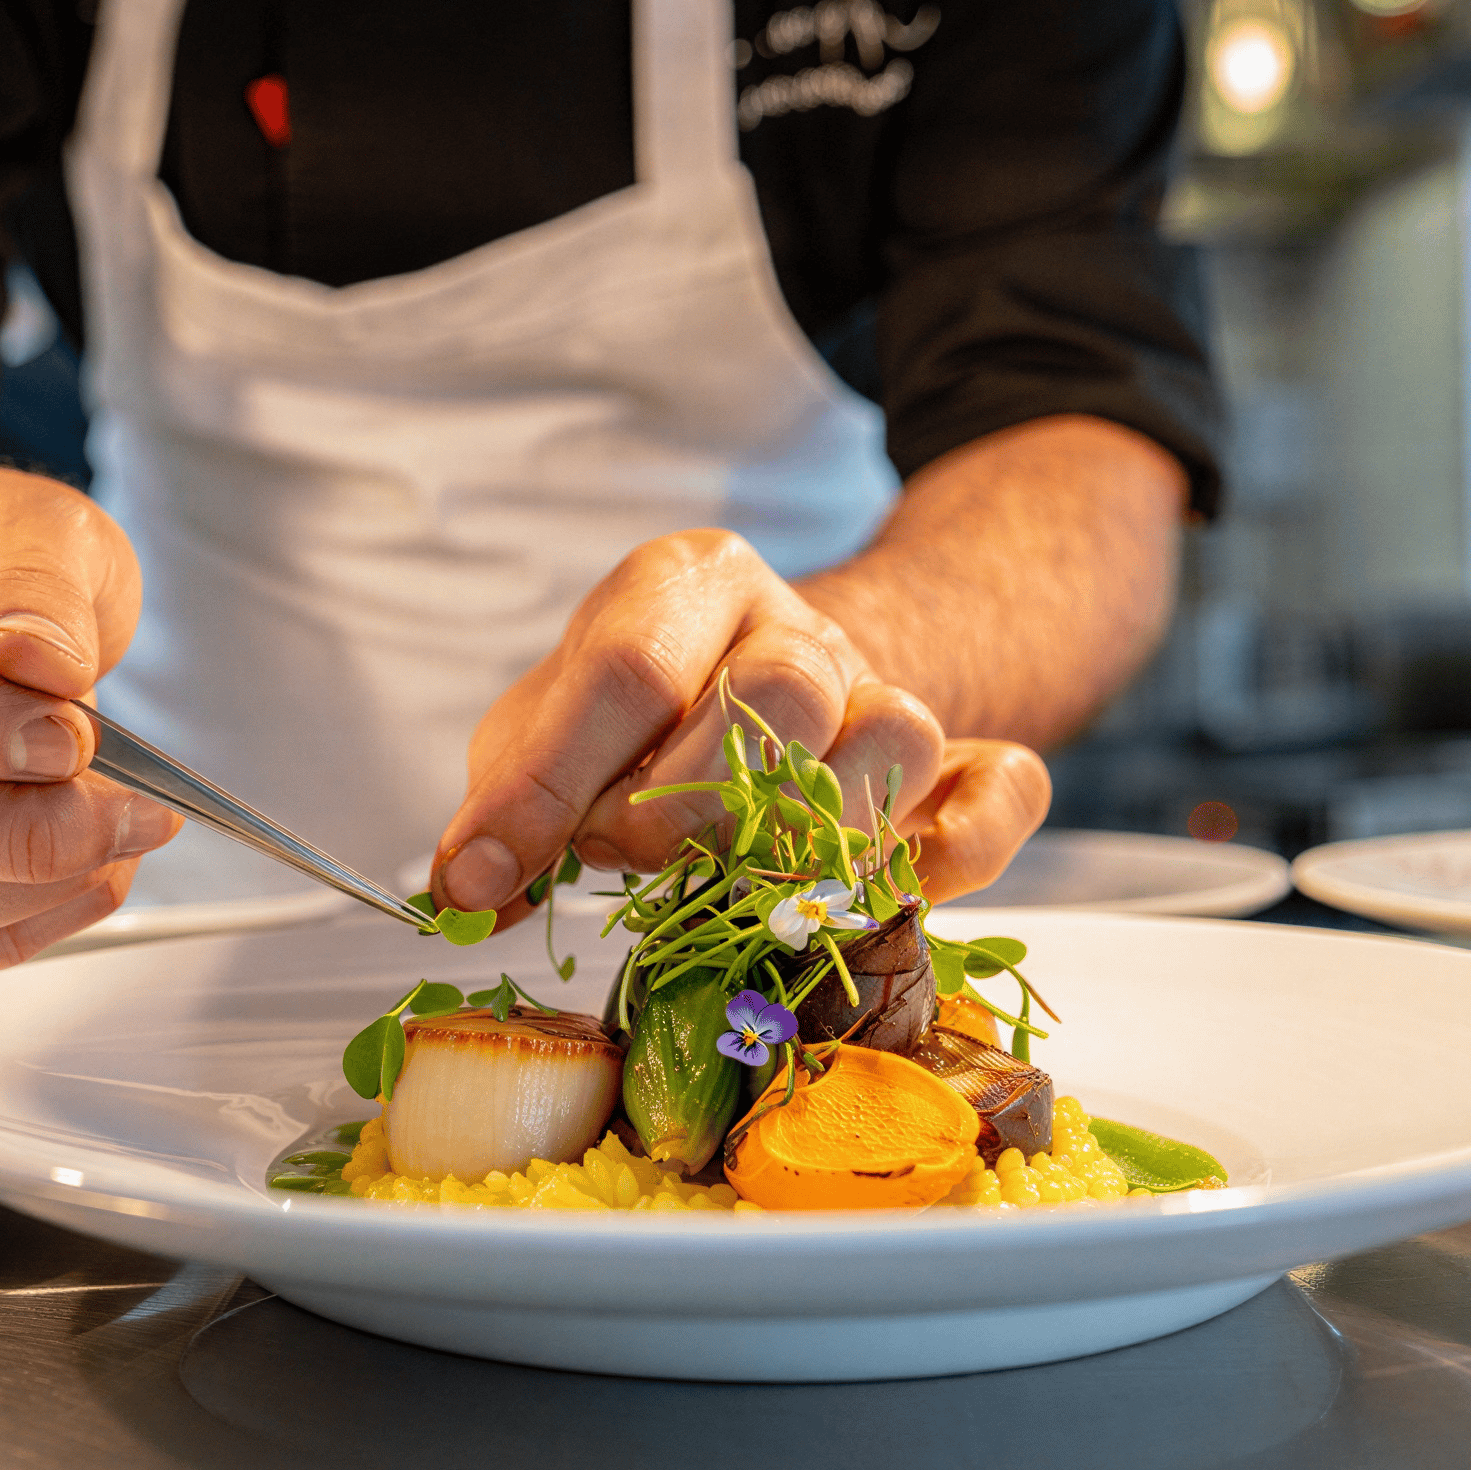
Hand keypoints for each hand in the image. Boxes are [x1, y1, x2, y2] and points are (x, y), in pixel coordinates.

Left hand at [429, 530, 1043, 918]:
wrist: (763, 680)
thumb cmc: (633, 720)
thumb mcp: (542, 733)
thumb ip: (506, 800)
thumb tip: (468, 886)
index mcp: (686, 583)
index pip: (627, 670)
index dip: (550, 786)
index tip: (487, 871)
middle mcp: (796, 624)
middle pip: (775, 697)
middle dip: (683, 809)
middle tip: (632, 856)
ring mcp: (885, 686)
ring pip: (893, 736)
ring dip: (809, 834)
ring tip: (740, 871)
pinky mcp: (959, 757)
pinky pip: (1002, 787)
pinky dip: (961, 844)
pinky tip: (895, 885)